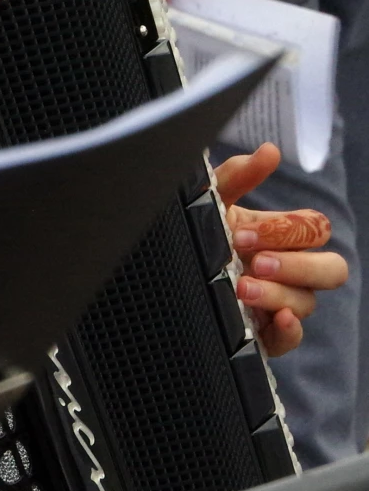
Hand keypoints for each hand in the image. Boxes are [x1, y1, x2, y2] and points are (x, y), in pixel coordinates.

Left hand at [216, 143, 347, 358]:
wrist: (159, 276)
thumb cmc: (196, 235)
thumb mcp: (208, 205)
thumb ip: (235, 176)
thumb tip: (269, 151)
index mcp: (281, 238)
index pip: (316, 231)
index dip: (288, 232)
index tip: (243, 233)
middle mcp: (288, 271)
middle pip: (332, 269)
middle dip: (298, 265)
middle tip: (257, 262)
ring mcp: (279, 304)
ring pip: (307, 303)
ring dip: (278, 294)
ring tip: (241, 288)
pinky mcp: (263, 334)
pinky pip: (292, 338)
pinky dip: (289, 330)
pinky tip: (275, 318)